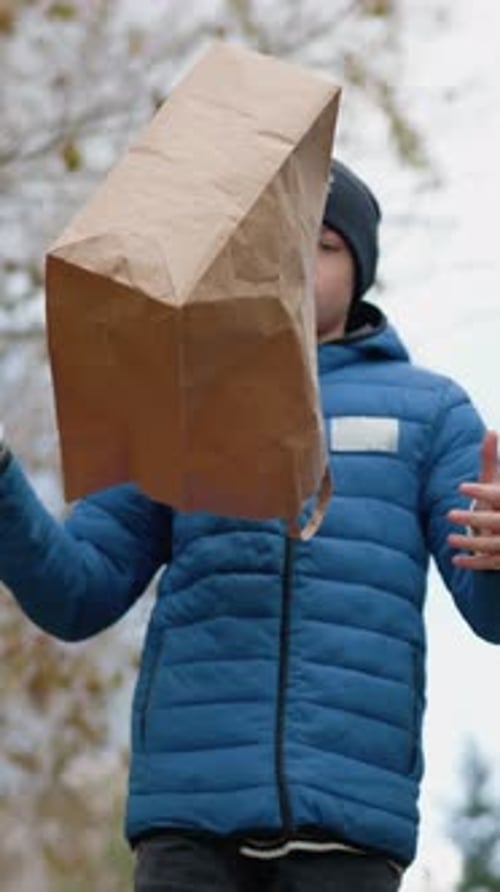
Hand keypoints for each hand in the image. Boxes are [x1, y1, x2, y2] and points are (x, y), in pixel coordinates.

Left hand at [447, 430, 499, 569]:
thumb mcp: (497, 480)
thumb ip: (491, 457)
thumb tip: (491, 431)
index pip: (498, 495)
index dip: (481, 490)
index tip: (460, 487)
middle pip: (496, 521)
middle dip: (474, 518)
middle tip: (450, 514)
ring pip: (493, 545)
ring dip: (471, 543)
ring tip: (450, 538)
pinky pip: (490, 563)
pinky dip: (473, 563)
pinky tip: (456, 560)